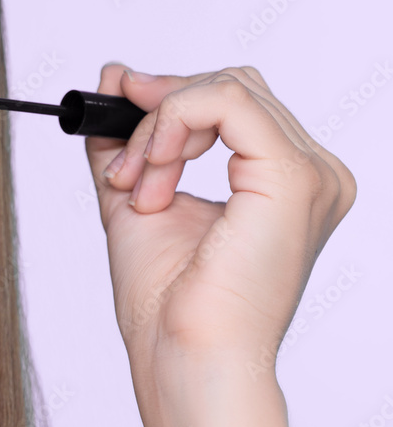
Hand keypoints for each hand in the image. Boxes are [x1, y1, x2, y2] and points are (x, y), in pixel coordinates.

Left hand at [85, 64, 356, 363]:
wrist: (181, 353)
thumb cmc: (166, 299)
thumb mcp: (136, 193)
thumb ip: (128, 136)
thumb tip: (115, 73)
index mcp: (283, 181)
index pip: (232, 101)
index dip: (169, 101)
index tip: (118, 114)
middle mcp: (312, 173)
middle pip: (231, 86)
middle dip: (160, 114)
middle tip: (127, 166)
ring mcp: (311, 174)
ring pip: (223, 89)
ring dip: (159, 130)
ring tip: (139, 187)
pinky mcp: (293, 178)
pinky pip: (224, 100)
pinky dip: (171, 123)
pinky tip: (153, 175)